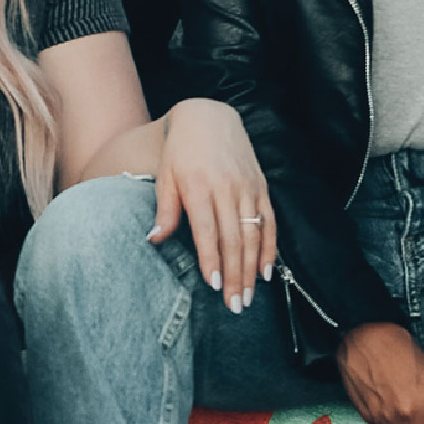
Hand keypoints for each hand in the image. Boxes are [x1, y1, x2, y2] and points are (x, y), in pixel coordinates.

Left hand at [149, 98, 275, 313]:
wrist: (209, 117)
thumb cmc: (180, 150)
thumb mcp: (165, 175)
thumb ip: (165, 210)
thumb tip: (154, 240)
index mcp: (198, 185)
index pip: (207, 230)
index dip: (211, 259)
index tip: (214, 286)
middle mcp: (226, 188)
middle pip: (233, 239)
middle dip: (235, 276)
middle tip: (235, 306)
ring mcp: (247, 188)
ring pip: (253, 235)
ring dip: (252, 269)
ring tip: (248, 297)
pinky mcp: (261, 187)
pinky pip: (269, 223)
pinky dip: (269, 249)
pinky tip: (265, 272)